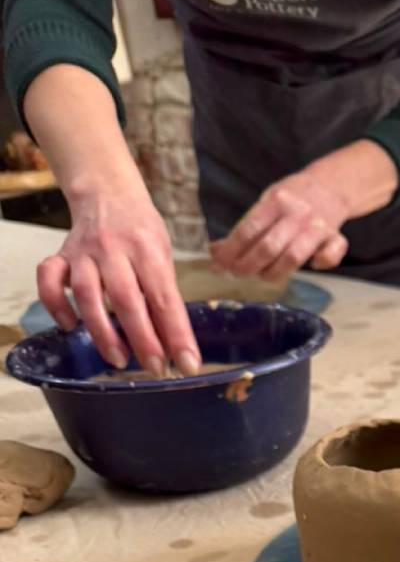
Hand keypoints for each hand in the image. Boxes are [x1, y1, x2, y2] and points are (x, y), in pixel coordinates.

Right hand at [38, 183, 199, 374]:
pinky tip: (70, 326)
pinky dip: (55, 305)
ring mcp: (83, 252)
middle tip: (155, 367)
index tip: (188, 363)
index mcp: (148, 250)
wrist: (107, 193)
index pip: (165, 298)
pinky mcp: (60, 255)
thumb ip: (164, 296)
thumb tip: (174, 343)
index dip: (177, 334)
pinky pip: (48, 280)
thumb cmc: (142, 233)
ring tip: (118, 359)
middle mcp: (114, 250)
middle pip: (126, 299)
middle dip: (142, 339)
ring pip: (86, 294)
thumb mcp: (164, 257)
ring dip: (101, 331)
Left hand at [210, 166, 350, 280]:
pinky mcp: (336, 238)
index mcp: (277, 200)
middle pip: (268, 247)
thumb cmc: (291, 198)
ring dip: (273, 272)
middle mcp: (298, 214)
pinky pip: (330, 258)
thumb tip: (217, 251)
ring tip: (261, 275)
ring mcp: (318, 227)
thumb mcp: (266, 202)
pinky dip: (320, 264)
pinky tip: (311, 265)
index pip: (248, 230)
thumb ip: (246, 226)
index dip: (230, 250)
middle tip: (235, 273)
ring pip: (293, 258)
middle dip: (247, 265)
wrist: (329, 187)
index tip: (218, 264)